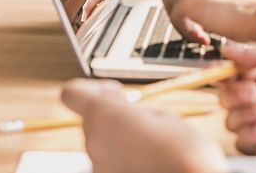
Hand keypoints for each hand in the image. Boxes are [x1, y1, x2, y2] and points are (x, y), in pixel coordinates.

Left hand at [61, 78, 226, 172]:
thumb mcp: (163, 118)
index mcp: (103, 116)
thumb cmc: (183, 153)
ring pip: (103, 148)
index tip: (117, 94)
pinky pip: (112, 167)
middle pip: (93, 123)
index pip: (73, 94)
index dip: (93, 90)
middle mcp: (92, 143)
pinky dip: (126, 165)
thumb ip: (135, 112)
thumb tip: (126, 112)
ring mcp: (97, 169)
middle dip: (113, 121)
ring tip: (153, 152)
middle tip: (143, 125)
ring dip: (121, 145)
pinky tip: (148, 166)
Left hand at [164, 0, 255, 43]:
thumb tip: (208, 8)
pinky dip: (186, 31)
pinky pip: (175, 18)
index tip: (204, 18)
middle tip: (200, 29)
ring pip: (172, 3)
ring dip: (184, 21)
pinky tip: (204, 37)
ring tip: (202, 34)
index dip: (196, 3)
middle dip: (186, 12)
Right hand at [219, 42, 255, 171]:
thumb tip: (227, 48)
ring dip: (244, 115)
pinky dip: (249, 135)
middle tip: (254, 92)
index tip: (232, 71)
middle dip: (234, 94)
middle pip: (229, 97)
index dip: (229, 72)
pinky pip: (246, 145)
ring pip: (234, 121)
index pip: (237, 72)